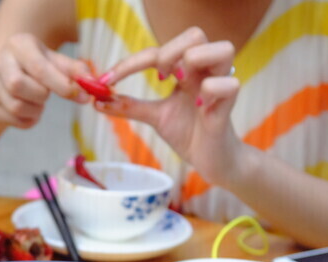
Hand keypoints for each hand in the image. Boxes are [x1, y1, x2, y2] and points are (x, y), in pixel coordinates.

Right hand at [0, 32, 90, 128]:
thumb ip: (74, 71)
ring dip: (35, 110)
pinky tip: (30, 112)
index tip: (80, 96)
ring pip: (14, 106)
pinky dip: (27, 121)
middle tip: (46, 96)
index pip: (38, 68)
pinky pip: (11, 119)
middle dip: (40, 96)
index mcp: (18, 44)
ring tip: (39, 104)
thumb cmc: (35, 64)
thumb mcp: (55, 61)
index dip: (61, 85)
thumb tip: (93, 84)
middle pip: (18, 86)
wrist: (7, 72)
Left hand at [93, 27, 244, 185]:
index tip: (106, 80)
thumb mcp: (155, 117)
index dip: (130, 62)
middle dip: (169, 52)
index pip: (159, 50)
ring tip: (180, 83)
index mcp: (187, 70)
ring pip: (223, 48)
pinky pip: (229, 84)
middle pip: (196, 35)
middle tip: (158, 77)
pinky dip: (211, 91)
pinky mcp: (230, 105)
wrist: (212, 161)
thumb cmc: (189, 133)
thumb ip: (129, 106)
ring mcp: (220, 85)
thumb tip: (97, 100)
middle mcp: (205, 72)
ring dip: (195, 61)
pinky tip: (200, 107)